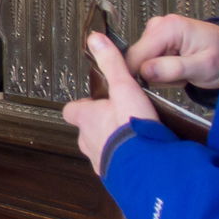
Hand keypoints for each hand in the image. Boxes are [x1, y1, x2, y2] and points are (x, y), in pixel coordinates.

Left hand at [62, 32, 158, 173]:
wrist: (147, 167)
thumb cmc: (133, 126)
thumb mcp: (124, 87)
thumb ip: (111, 64)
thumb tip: (95, 39)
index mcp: (86, 119)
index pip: (72, 110)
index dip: (82, 106)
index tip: (95, 102)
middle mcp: (87, 141)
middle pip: (86, 131)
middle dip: (99, 126)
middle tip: (120, 121)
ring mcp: (100, 161)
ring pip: (100, 150)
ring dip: (112, 145)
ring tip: (133, 140)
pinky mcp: (115, 178)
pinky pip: (116, 168)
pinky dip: (125, 163)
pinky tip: (141, 158)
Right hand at [126, 14, 218, 88]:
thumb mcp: (203, 67)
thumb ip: (174, 68)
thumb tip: (144, 71)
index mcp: (167, 27)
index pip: (136, 55)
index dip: (142, 74)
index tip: (160, 84)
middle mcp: (157, 25)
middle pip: (138, 59)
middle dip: (155, 73)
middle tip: (180, 76)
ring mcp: (156, 32)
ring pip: (142, 62)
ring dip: (160, 73)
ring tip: (182, 72)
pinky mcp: (156, 40)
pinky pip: (148, 61)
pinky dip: (162, 70)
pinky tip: (178, 68)